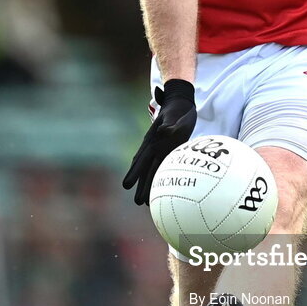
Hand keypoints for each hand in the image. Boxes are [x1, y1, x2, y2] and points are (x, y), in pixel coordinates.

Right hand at [122, 78, 196, 205]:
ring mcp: (156, 148)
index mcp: (153, 141)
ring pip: (149, 168)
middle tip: (138, 202)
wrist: (179, 103)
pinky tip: (150, 187)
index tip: (127, 186)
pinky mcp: (163, 149)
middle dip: (141, 185)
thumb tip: (164, 131)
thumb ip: (170, 125)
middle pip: (145, 168)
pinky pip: (156, 165)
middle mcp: (152, 146)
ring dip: (146, 184)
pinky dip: (152, 176)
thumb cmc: (179, 110)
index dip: (135, 173)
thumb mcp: (176, 116)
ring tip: (143, 202)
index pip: (144, 160)